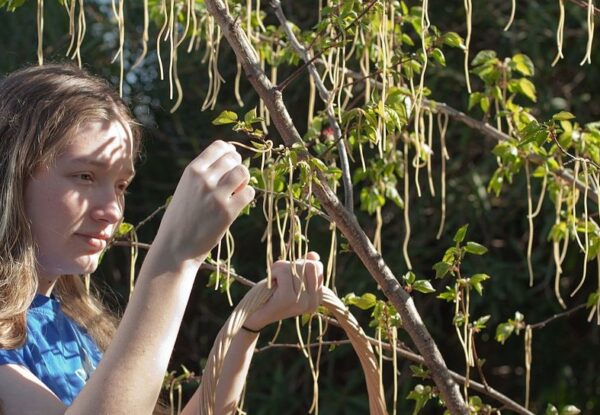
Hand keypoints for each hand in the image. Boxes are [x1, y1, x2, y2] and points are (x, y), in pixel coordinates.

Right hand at [153, 140, 254, 263]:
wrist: (175, 248)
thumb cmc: (180, 219)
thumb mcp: (185, 188)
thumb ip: (203, 173)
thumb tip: (231, 156)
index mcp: (192, 171)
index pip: (219, 147)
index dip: (229, 152)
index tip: (231, 161)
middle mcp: (204, 179)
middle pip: (234, 159)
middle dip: (238, 167)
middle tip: (234, 181)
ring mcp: (216, 195)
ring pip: (243, 172)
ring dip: (244, 180)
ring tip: (237, 191)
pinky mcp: (227, 212)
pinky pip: (249, 193)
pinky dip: (247, 196)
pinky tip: (238, 203)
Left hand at [244, 251, 323, 330]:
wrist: (252, 316)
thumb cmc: (271, 295)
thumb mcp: (290, 279)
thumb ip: (304, 267)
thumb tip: (314, 255)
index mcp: (316, 299)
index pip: (317, 267)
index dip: (300, 264)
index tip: (288, 274)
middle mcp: (313, 302)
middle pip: (310, 265)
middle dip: (291, 264)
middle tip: (278, 274)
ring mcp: (302, 302)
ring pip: (296, 267)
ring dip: (280, 267)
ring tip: (273, 279)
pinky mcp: (288, 300)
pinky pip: (284, 272)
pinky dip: (274, 271)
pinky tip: (270, 280)